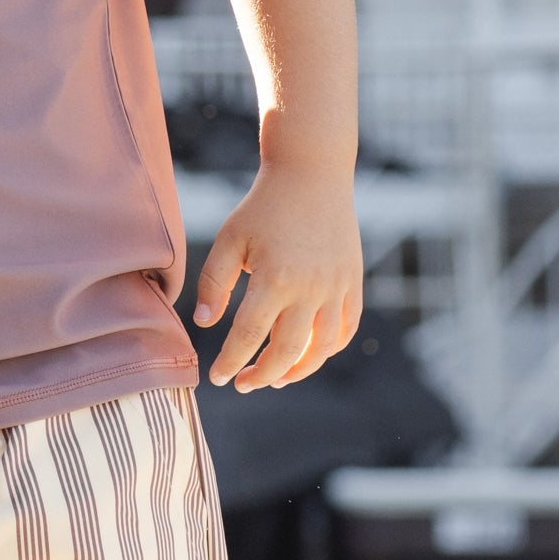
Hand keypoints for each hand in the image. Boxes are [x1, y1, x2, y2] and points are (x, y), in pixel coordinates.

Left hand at [194, 161, 362, 392]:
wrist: (311, 174)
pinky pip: (346, 328)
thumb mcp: (229, 240)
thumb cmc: (263, 208)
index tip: (217, 378)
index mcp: (275, 279)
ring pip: (322, 347)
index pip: (249, 335)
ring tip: (276, 378)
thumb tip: (205, 323)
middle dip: (263, 375)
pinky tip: (307, 355)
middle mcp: (311, 288)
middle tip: (243, 384)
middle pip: (288, 351)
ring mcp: (337, 287)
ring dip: (298, 370)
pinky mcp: (353, 282)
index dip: (231, 361)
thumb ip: (214, 283)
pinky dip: (328, 349)